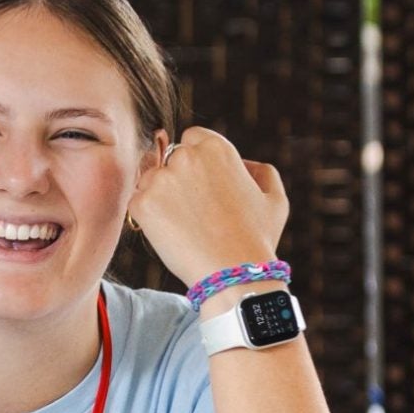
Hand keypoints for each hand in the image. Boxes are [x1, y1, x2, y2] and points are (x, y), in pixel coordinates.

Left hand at [127, 127, 288, 289]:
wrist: (233, 273)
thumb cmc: (257, 240)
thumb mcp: (275, 199)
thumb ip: (262, 172)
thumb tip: (245, 165)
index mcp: (217, 148)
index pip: (192, 138)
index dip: (196, 160)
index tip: (201, 183)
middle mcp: (186, 157)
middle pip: (169, 159)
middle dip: (177, 178)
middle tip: (191, 210)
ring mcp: (161, 179)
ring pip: (150, 180)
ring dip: (160, 196)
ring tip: (183, 226)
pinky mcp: (142, 204)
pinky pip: (138, 203)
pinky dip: (149, 218)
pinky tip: (171, 234)